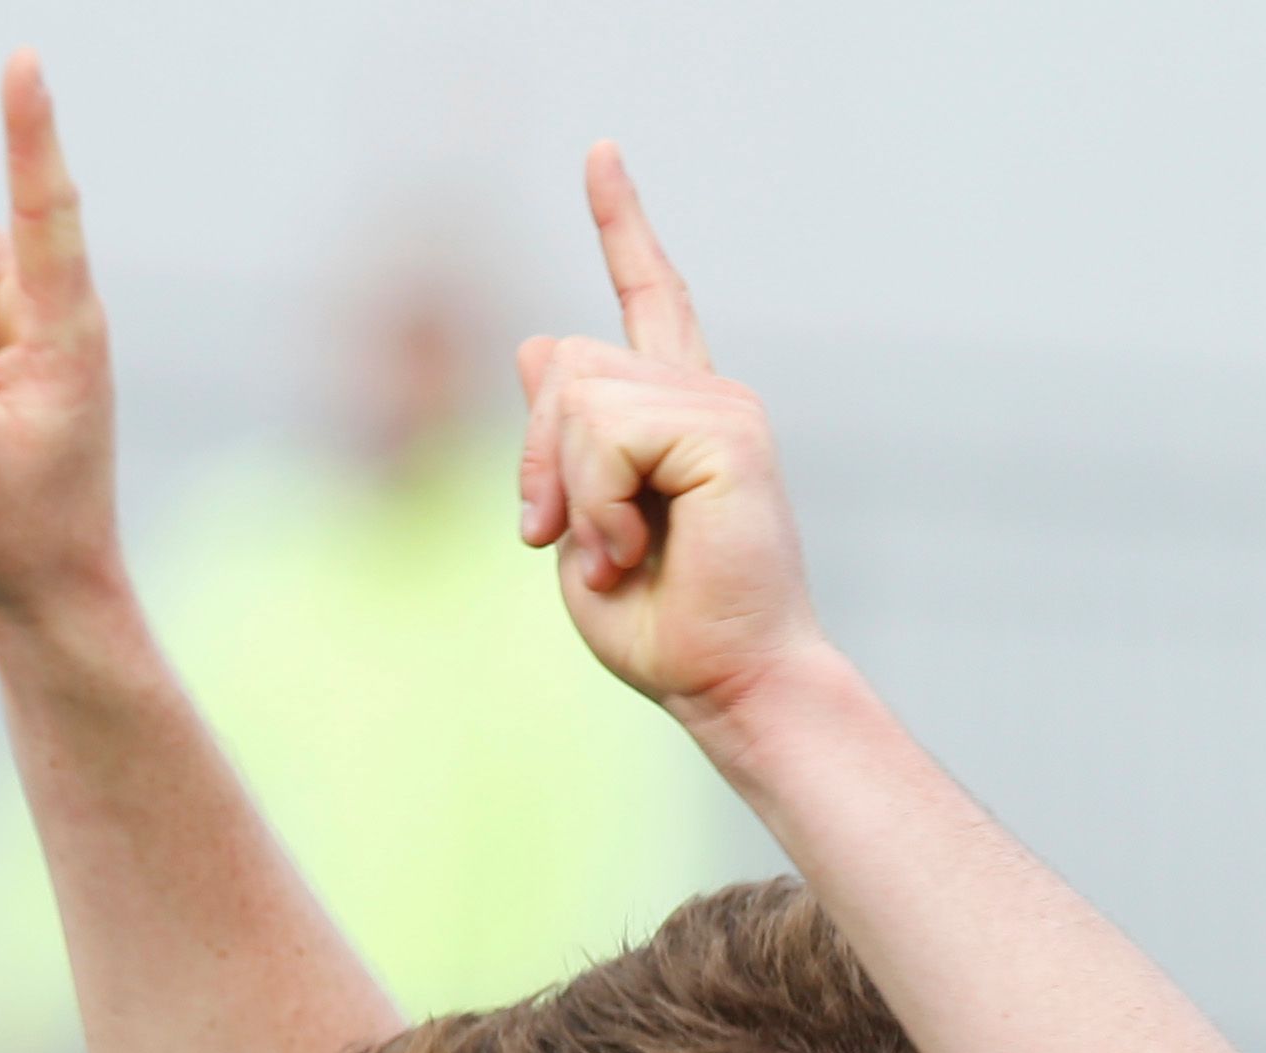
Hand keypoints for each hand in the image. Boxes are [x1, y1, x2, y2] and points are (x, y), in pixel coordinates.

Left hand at [516, 147, 828, 724]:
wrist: (730, 685)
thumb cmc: (665, 629)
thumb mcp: (579, 526)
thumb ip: (560, 441)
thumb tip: (535, 338)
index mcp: (679, 415)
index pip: (650, 300)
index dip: (623, 227)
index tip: (602, 155)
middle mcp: (706, 395)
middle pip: (563, 361)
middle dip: (536, 456)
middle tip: (560, 541)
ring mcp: (722, 407)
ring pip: (576, 397)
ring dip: (570, 493)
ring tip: (618, 553)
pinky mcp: (728, 431)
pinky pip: (605, 432)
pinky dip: (596, 502)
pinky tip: (636, 547)